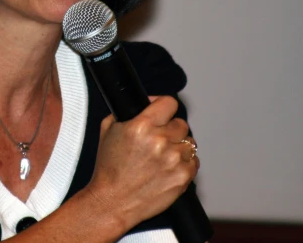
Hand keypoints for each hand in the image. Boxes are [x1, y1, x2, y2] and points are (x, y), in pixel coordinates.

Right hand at [84, 96, 199, 232]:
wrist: (113, 201)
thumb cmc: (109, 169)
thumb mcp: (108, 130)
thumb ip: (127, 112)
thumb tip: (145, 102)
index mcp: (141, 126)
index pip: (169, 103)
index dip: (164, 106)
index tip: (163, 111)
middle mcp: (159, 141)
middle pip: (181, 123)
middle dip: (170, 130)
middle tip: (159, 140)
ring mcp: (173, 159)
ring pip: (190, 142)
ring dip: (179, 147)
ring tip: (164, 157)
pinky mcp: (182, 177)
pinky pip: (194, 162)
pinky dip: (184, 164)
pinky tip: (169, 168)